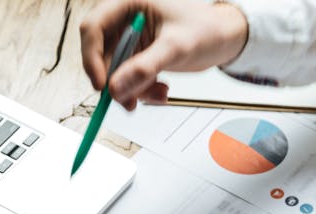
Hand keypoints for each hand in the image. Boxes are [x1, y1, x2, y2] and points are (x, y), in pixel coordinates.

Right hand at [80, 0, 248, 109]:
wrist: (224, 39)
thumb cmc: (206, 29)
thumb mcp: (175, 47)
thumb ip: (144, 68)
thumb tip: (114, 89)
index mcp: (128, 3)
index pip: (93, 28)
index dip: (91, 57)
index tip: (102, 84)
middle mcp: (125, 20)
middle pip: (100, 54)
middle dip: (115, 81)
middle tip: (129, 102)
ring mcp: (131, 40)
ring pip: (114, 71)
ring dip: (132, 90)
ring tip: (158, 93)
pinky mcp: (138, 56)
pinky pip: (128, 79)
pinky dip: (141, 91)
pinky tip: (161, 90)